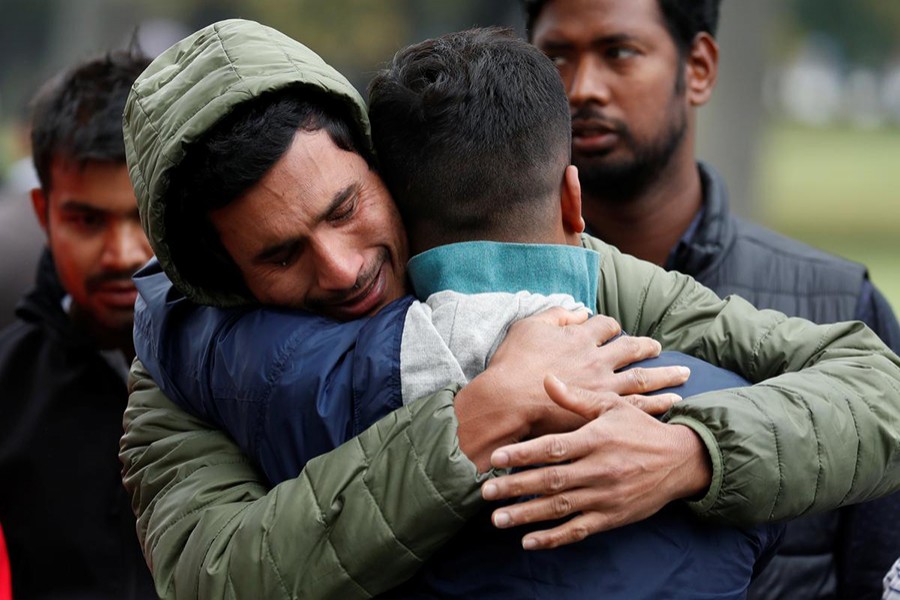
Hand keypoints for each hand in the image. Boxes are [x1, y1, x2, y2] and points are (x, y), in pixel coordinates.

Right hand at [454, 308, 688, 470]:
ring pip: (643, 378)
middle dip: (646, 346)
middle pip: (632, 349)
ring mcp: (604, 386)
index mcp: (581, 337)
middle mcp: (598, 359)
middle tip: (658, 347)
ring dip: (665, 374)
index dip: (611, 326)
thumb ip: (555, 315)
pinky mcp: (604, 411)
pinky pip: (640, 406)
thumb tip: (576, 310)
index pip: (605, 325)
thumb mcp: (527, 326)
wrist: (508, 402)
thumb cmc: (513, 365)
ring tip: (681, 373)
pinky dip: (659, 403)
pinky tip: (673, 402)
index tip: (614, 329)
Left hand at [480, 375, 710, 548]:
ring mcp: (605, 496)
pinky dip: (553, 538)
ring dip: (527, 515)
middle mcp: (598, 469)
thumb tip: (546, 379)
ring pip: (560, 508)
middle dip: (516, 487)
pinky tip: (528, 541)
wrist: (681, 461)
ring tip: (498, 519)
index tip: (497, 457)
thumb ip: (576, 398)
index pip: (553, 447)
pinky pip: (578, 530)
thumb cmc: (641, 429)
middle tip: (486, 492)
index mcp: (595, 440)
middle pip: (550, 480)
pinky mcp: (611, 517)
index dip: (523, 453)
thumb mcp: (612, 406)